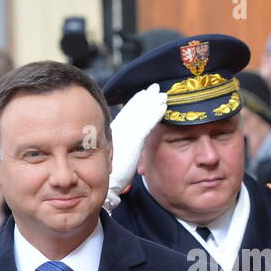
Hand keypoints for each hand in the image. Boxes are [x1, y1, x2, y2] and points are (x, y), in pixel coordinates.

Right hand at [107, 84, 167, 210]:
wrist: (106, 182)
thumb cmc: (108, 174)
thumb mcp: (112, 155)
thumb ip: (119, 147)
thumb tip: (122, 148)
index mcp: (114, 131)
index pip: (126, 112)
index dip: (135, 102)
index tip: (143, 93)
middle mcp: (119, 128)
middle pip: (135, 109)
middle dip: (146, 97)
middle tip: (155, 87)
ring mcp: (127, 132)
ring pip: (143, 113)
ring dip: (154, 102)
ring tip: (163, 93)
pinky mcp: (135, 139)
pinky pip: (149, 123)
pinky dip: (156, 114)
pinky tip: (164, 107)